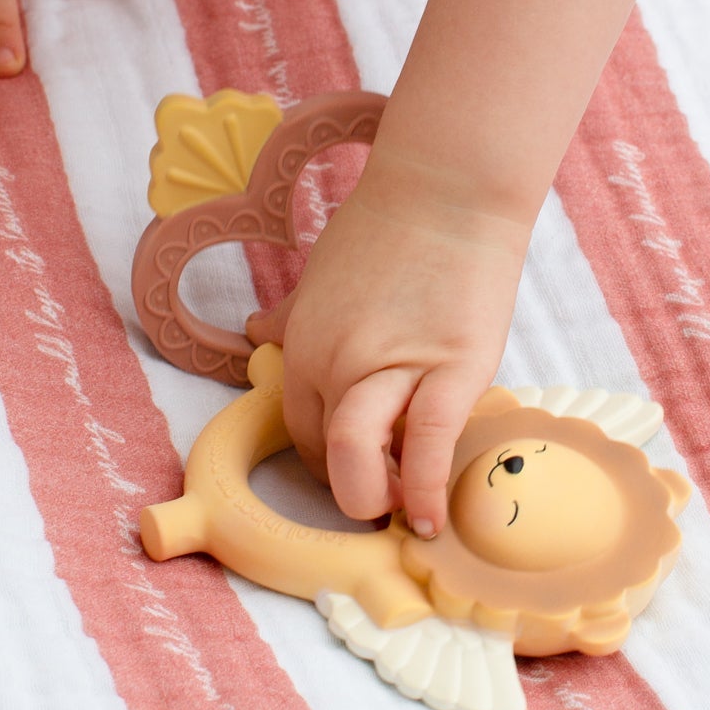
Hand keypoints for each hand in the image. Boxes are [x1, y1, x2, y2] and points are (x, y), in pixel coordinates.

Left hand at [252, 152, 526, 536]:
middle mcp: (336, 362)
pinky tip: (433, 520)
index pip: (301, 429)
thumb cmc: (388, 224)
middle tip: (380, 496)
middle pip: (324, 454)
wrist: (447, 190)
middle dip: (350, 487)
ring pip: (357, 460)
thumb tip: (257, 332)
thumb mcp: (322, 272)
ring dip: (373, 498)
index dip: (328, 460)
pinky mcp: (452, 369)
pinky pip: (427, 447)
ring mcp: (391, 368)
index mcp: (304, 342)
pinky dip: (426, 492)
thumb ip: (292, 313)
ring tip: (401, 510)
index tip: (356, 468)